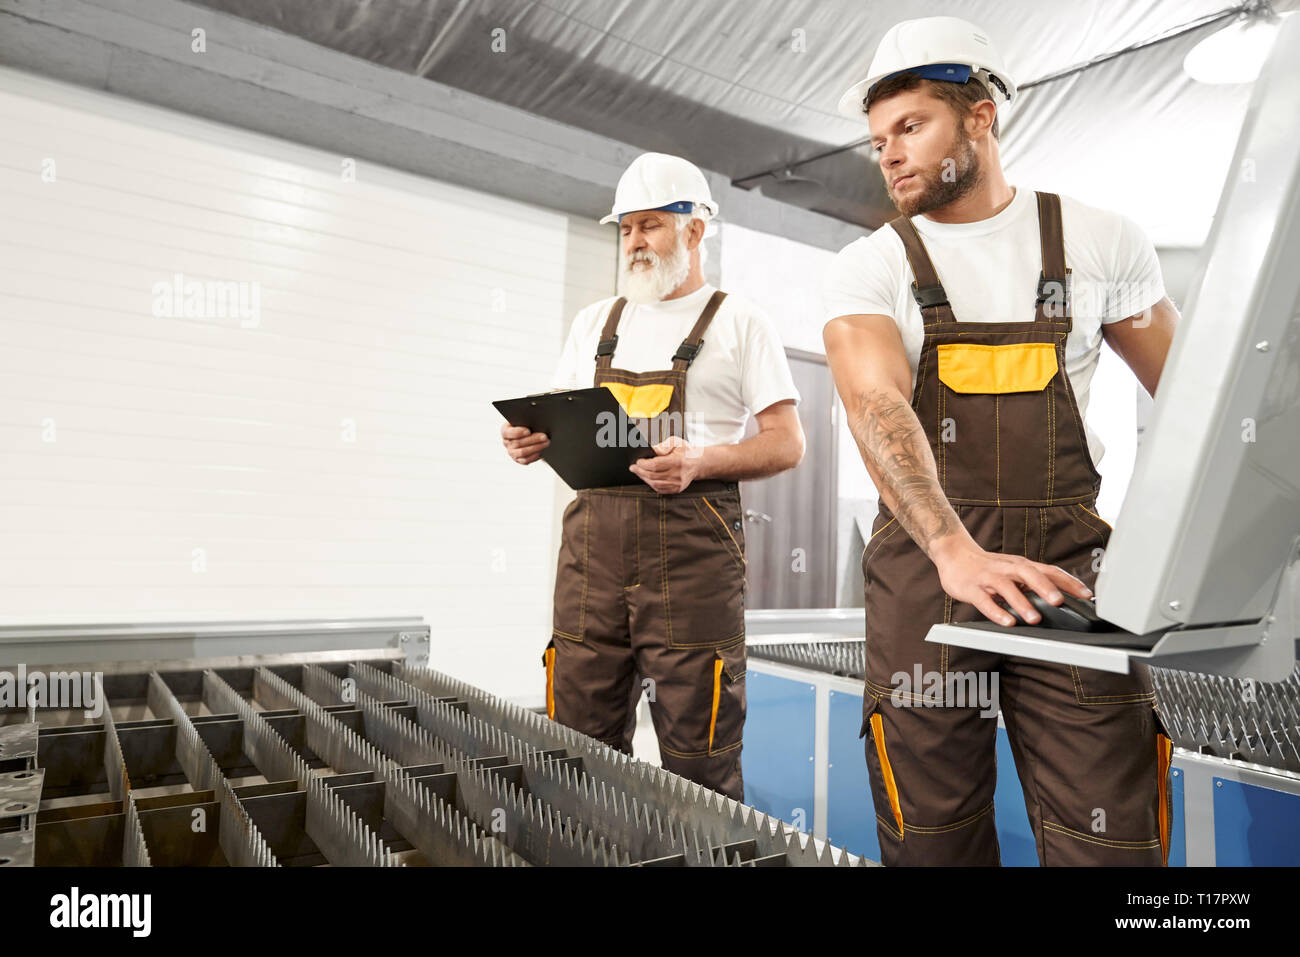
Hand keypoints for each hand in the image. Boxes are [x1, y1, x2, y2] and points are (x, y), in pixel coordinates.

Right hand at [501, 422, 548, 464]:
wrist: (529, 434)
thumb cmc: (526, 424)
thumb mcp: (524, 419)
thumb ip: (525, 419)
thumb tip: (534, 420)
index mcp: (505, 431)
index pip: (508, 433)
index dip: (518, 432)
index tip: (528, 431)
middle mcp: (506, 443)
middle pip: (518, 443)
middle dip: (533, 439)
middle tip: (544, 436)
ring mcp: (511, 452)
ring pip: (522, 452)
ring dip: (536, 447)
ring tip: (546, 442)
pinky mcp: (518, 460)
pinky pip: (526, 460)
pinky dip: (534, 455)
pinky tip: (542, 450)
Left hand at [629, 435, 703, 492]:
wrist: (699, 463)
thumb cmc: (687, 451)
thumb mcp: (677, 442)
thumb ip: (664, 445)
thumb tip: (653, 450)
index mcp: (678, 461)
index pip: (656, 465)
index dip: (644, 464)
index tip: (638, 461)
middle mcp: (679, 474)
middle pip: (653, 476)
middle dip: (640, 471)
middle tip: (633, 467)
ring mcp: (678, 484)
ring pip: (655, 484)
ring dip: (644, 478)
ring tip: (638, 472)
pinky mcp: (677, 489)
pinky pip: (660, 489)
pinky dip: (651, 484)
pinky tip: (647, 478)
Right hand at [930, 535, 1092, 626]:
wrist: (954, 554)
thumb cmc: (988, 567)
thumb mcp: (1013, 570)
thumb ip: (1033, 582)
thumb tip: (1062, 598)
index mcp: (1021, 565)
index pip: (1049, 570)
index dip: (1068, 582)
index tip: (1086, 595)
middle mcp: (1007, 569)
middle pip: (1029, 574)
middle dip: (1046, 588)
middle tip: (1060, 602)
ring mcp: (989, 578)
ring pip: (1007, 588)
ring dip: (1022, 603)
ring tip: (1034, 619)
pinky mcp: (971, 588)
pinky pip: (984, 601)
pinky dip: (996, 611)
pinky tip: (1007, 622)